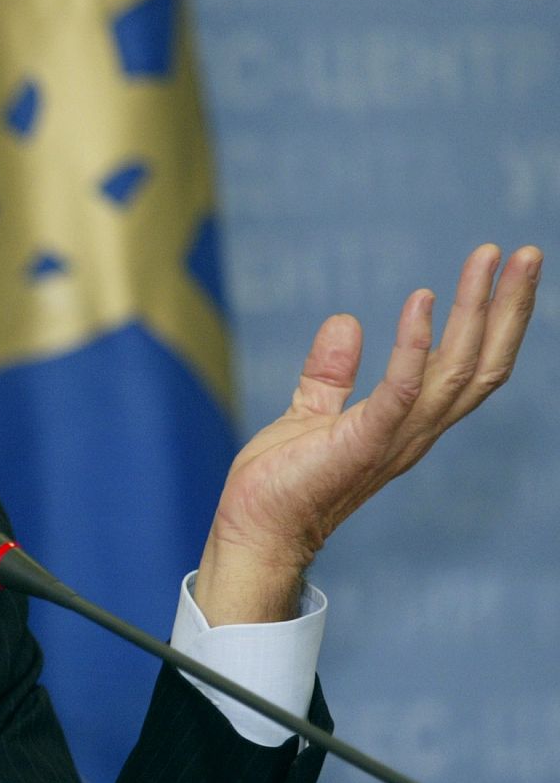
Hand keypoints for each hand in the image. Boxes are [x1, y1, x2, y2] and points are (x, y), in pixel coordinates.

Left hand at [193, 244, 542, 625]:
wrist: (256, 530)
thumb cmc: (283, 483)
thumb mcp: (310, 412)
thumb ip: (332, 372)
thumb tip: (346, 321)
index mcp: (410, 421)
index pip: (470, 365)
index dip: (493, 319)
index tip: (504, 268)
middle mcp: (416, 429)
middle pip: (483, 363)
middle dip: (508, 307)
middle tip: (527, 252)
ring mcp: (394, 438)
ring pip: (457, 369)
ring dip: (475, 310)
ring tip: (490, 259)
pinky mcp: (362, 443)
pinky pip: (400, 390)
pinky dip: (414, 345)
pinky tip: (421, 300)